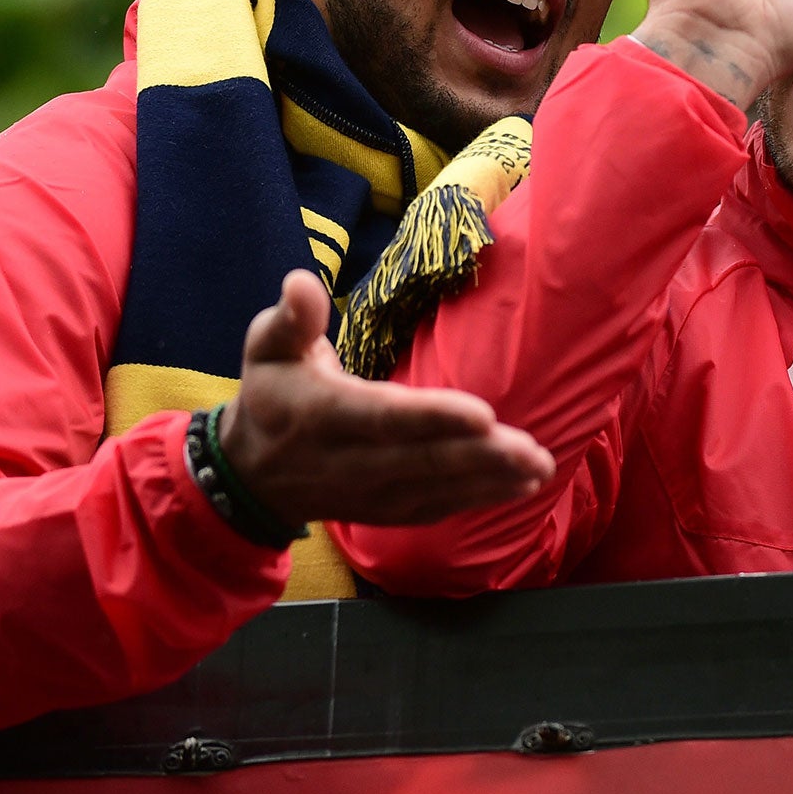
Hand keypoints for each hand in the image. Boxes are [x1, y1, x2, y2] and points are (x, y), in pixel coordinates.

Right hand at [218, 271, 554, 526]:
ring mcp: (370, 493)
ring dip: (492, 480)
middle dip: (479, 456)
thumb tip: (299, 281)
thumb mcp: (266, 349)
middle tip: (531, 449)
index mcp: (323, 416)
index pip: (383, 417)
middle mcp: (350, 462)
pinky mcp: (386, 511)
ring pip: (437, 489)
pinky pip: (438, 508)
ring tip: (541, 466)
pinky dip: (481, 500)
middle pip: (422, 460)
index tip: (482, 413)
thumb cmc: (270, 395)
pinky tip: (523, 486)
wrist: (251, 476)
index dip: (432, 417)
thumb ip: (291, 318)